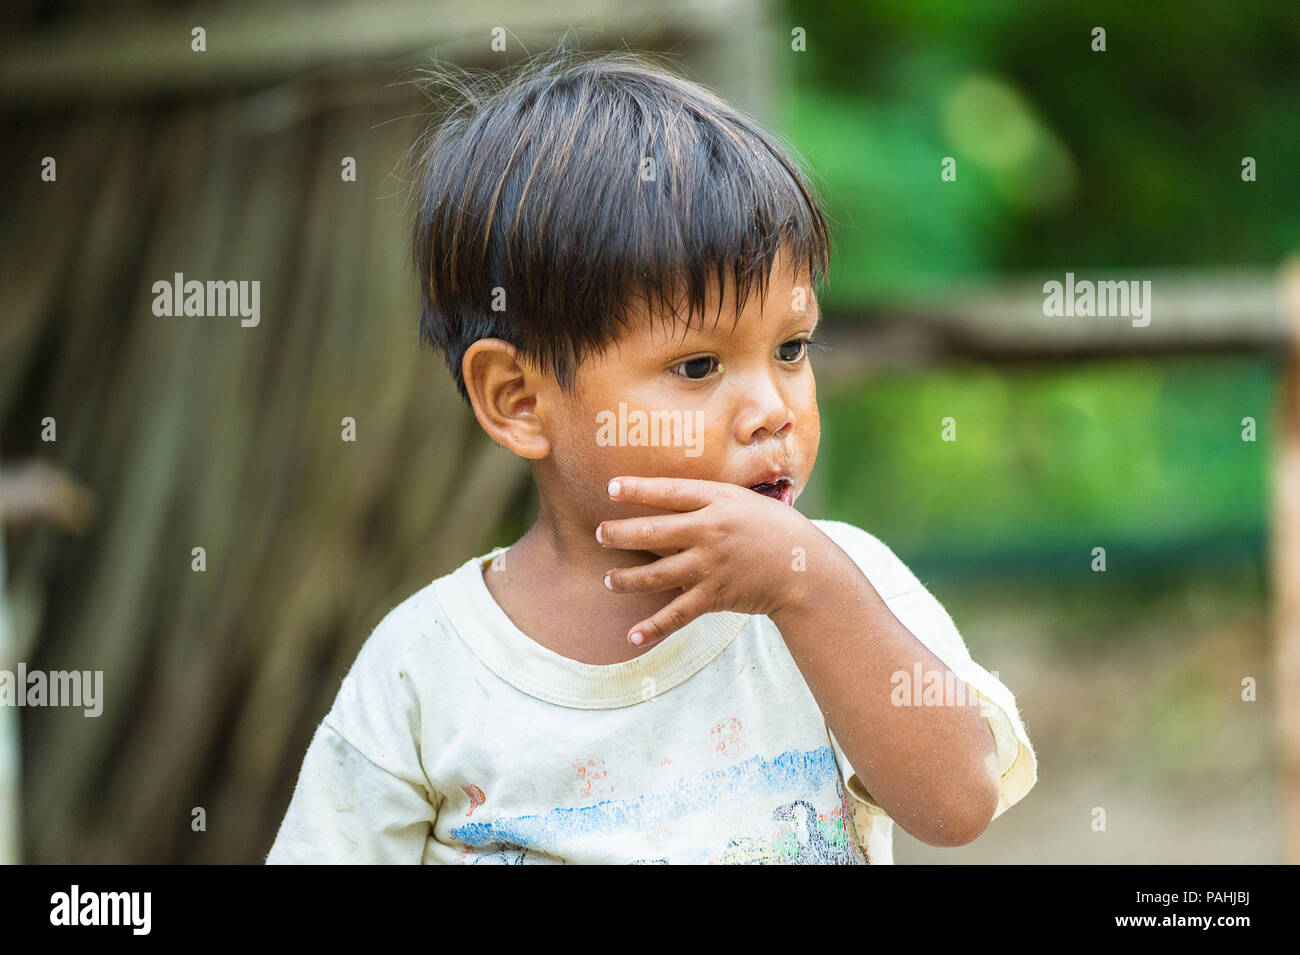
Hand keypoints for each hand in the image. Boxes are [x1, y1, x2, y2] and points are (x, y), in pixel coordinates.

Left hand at [596, 476, 814, 645]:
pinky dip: (653, 628)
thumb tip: (674, 497)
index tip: (610, 488)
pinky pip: (676, 615)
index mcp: (718, 502)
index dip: (638, 490)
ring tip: (608, 579)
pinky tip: (632, 637)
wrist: (806, 569)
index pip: (670, 492)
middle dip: (619, 533)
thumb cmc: (776, 530)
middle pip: (652, 532)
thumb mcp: (746, 501)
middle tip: (599, 533)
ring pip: (654, 575)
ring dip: (625, 579)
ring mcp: (710, 566)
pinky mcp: (714, 597)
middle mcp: (710, 532)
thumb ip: (712, 499)